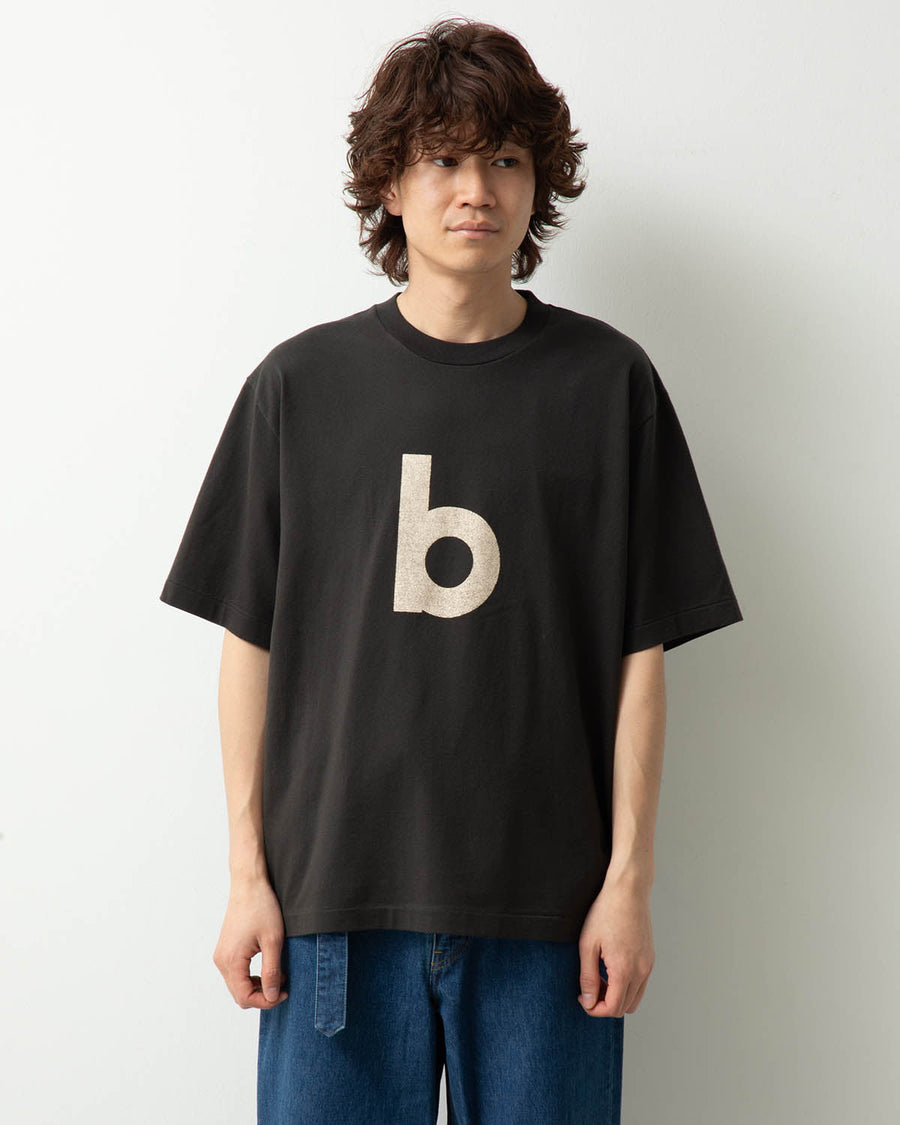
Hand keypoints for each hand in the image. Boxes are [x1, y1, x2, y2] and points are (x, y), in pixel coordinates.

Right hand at [212, 876, 288, 1008]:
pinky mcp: (225, 949)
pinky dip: (251, 976)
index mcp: (231, 961)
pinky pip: (236, 973)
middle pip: (239, 994)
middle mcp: (221, 961)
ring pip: (237, 985)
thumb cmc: (262, 907)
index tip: (284, 993)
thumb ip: (271, 971)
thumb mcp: (273, 940)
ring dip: (257, 986)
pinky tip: (268, 966)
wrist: (249, 884)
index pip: (245, 997)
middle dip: (262, 995)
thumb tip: (271, 996)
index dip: (266, 1001)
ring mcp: (221, 955)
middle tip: (283, 984)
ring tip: (278, 974)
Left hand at [576, 871, 654, 1017]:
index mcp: (624, 970)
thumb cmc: (605, 913)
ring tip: (600, 977)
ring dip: (617, 996)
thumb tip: (588, 1002)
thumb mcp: (588, 945)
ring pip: (635, 999)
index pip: (613, 1008)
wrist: (628, 891)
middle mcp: (641, 971)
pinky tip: (611, 968)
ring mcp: (648, 965)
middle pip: (625, 1007)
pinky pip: (640, 984)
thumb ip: (587, 977)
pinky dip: (626, 986)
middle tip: (589, 988)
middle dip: (605, 1004)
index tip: (582, 998)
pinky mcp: (650, 958)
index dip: (595, 1010)